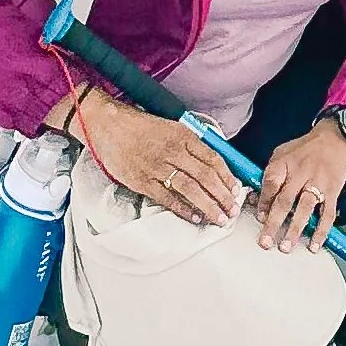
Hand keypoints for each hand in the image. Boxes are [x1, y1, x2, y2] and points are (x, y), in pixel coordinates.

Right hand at [75, 92, 243, 225]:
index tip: (237, 191)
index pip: (214, 159)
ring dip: (208, 206)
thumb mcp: (172, 126)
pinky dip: (182, 209)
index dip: (228, 178)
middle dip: (223, 197)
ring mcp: (158, 167)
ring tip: (219, 219)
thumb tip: (213, 164)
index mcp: (184, 136)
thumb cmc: (141, 126)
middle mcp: (174, 151)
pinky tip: (194, 217)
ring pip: (190, 189)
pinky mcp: (142, 181)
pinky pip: (166, 198)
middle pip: (206, 177)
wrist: (109, 126)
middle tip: (233, 211)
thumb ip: (192, 144)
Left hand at [252, 120, 345, 254]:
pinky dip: (321, 230)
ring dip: (295, 230)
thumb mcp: (281, 154)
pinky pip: (327, 213)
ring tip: (286, 246)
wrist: (334, 138)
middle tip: (266, 240)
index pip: (270, 184)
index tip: (259, 217)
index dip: (263, 202)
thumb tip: (254, 198)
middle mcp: (301, 173)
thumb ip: (269, 176)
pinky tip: (315, 244)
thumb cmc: (305, 149)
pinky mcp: (332, 191)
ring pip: (305, 208)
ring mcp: (318, 183)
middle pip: (285, 200)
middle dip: (274, 223)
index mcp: (285, 163)